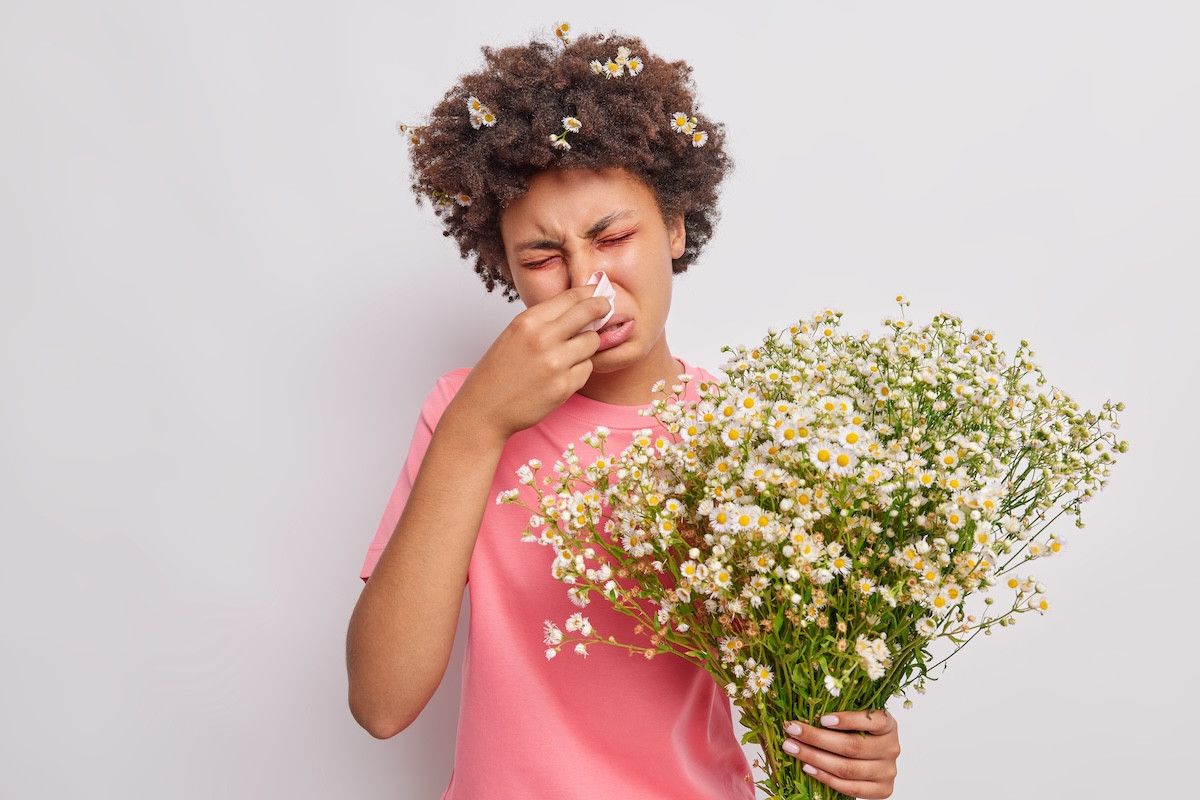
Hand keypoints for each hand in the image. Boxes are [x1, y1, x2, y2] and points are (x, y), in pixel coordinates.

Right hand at [452, 284, 609, 439]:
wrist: (484, 409)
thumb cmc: (498, 372)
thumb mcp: (514, 334)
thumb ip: (544, 321)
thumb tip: (579, 307)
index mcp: (528, 321)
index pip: (571, 297)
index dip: (590, 293)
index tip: (599, 293)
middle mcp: (543, 339)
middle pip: (589, 312)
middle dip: (601, 308)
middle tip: (605, 309)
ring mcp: (556, 364)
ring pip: (592, 342)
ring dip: (587, 345)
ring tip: (570, 353)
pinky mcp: (564, 387)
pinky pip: (587, 369)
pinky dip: (580, 370)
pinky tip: (562, 374)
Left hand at [780, 707, 899, 798]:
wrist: (874, 761)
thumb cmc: (859, 732)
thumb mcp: (856, 718)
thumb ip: (840, 715)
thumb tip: (804, 706)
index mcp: (889, 725)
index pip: (874, 721)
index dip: (848, 720)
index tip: (822, 719)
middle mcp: (891, 748)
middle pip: (852, 747)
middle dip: (817, 739)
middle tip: (792, 730)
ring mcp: (888, 771)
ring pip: (848, 769)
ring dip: (815, 758)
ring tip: (793, 748)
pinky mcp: (882, 790)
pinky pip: (851, 788)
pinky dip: (826, 778)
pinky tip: (808, 767)